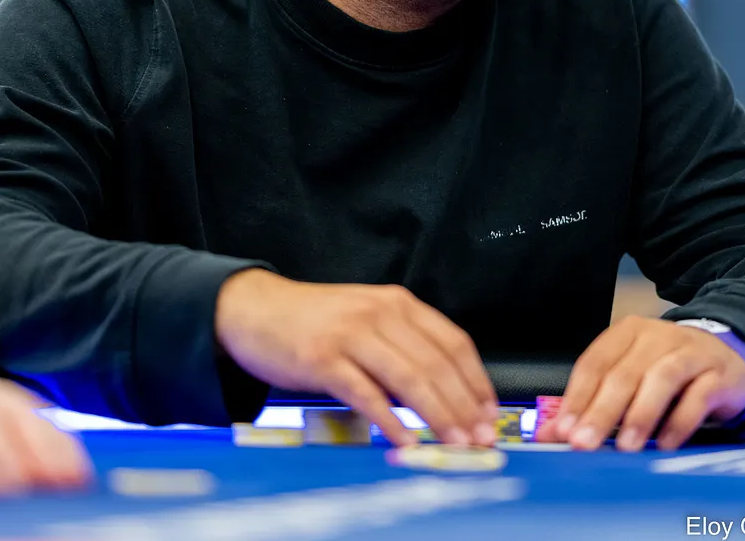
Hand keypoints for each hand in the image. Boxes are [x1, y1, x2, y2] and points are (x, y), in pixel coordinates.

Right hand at [215, 270, 496, 446]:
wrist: (255, 310)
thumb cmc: (315, 321)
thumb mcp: (366, 319)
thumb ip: (402, 345)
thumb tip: (445, 393)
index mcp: (397, 303)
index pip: (452, 341)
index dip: (475, 380)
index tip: (490, 412)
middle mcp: (379, 313)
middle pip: (435, 363)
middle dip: (463, 406)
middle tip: (480, 438)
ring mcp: (350, 335)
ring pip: (408, 378)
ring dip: (437, 415)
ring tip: (454, 443)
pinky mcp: (322, 359)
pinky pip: (365, 393)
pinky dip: (390, 419)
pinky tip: (406, 439)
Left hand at [536, 316, 744, 451]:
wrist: (726, 357)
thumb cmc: (668, 370)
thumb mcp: (630, 379)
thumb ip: (592, 403)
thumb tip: (551, 434)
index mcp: (627, 333)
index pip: (595, 363)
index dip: (577, 397)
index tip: (564, 431)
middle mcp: (657, 337)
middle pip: (624, 373)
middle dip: (602, 411)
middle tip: (585, 443)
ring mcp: (690, 353)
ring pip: (661, 379)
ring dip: (640, 415)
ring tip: (626, 447)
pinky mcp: (719, 375)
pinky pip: (698, 397)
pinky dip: (679, 423)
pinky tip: (664, 445)